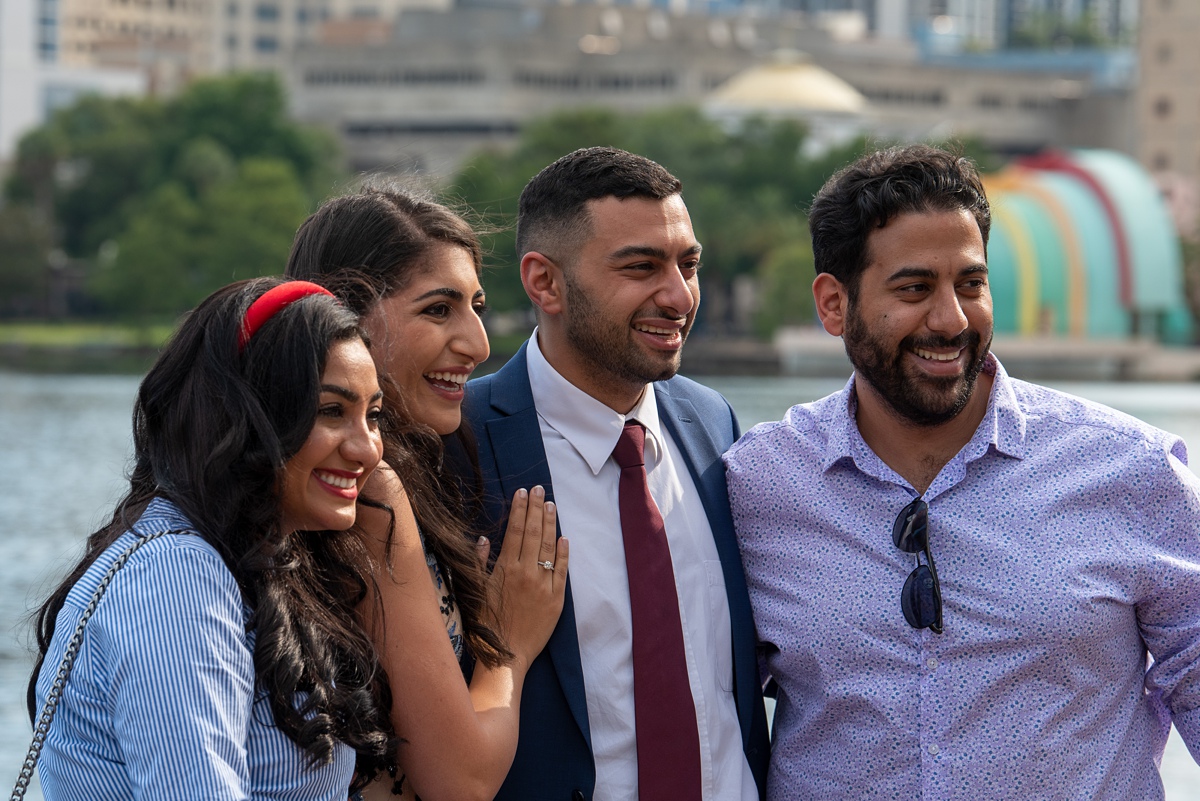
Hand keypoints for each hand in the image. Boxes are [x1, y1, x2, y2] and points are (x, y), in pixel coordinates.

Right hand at [488, 486, 567, 668]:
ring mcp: (543, 586)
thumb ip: (479, 564)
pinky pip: (562, 571)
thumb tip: (484, 539)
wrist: (505, 657)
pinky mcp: (556, 600)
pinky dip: (564, 553)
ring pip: (549, 547)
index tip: (522, 492)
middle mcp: (526, 574)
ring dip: (550, 524)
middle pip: (533, 533)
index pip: (514, 531)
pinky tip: (564, 538)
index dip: (519, 510)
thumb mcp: (475, 593)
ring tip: (551, 505)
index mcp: (505, 570)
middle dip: (536, 508)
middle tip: (540, 489)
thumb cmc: (486, 626)